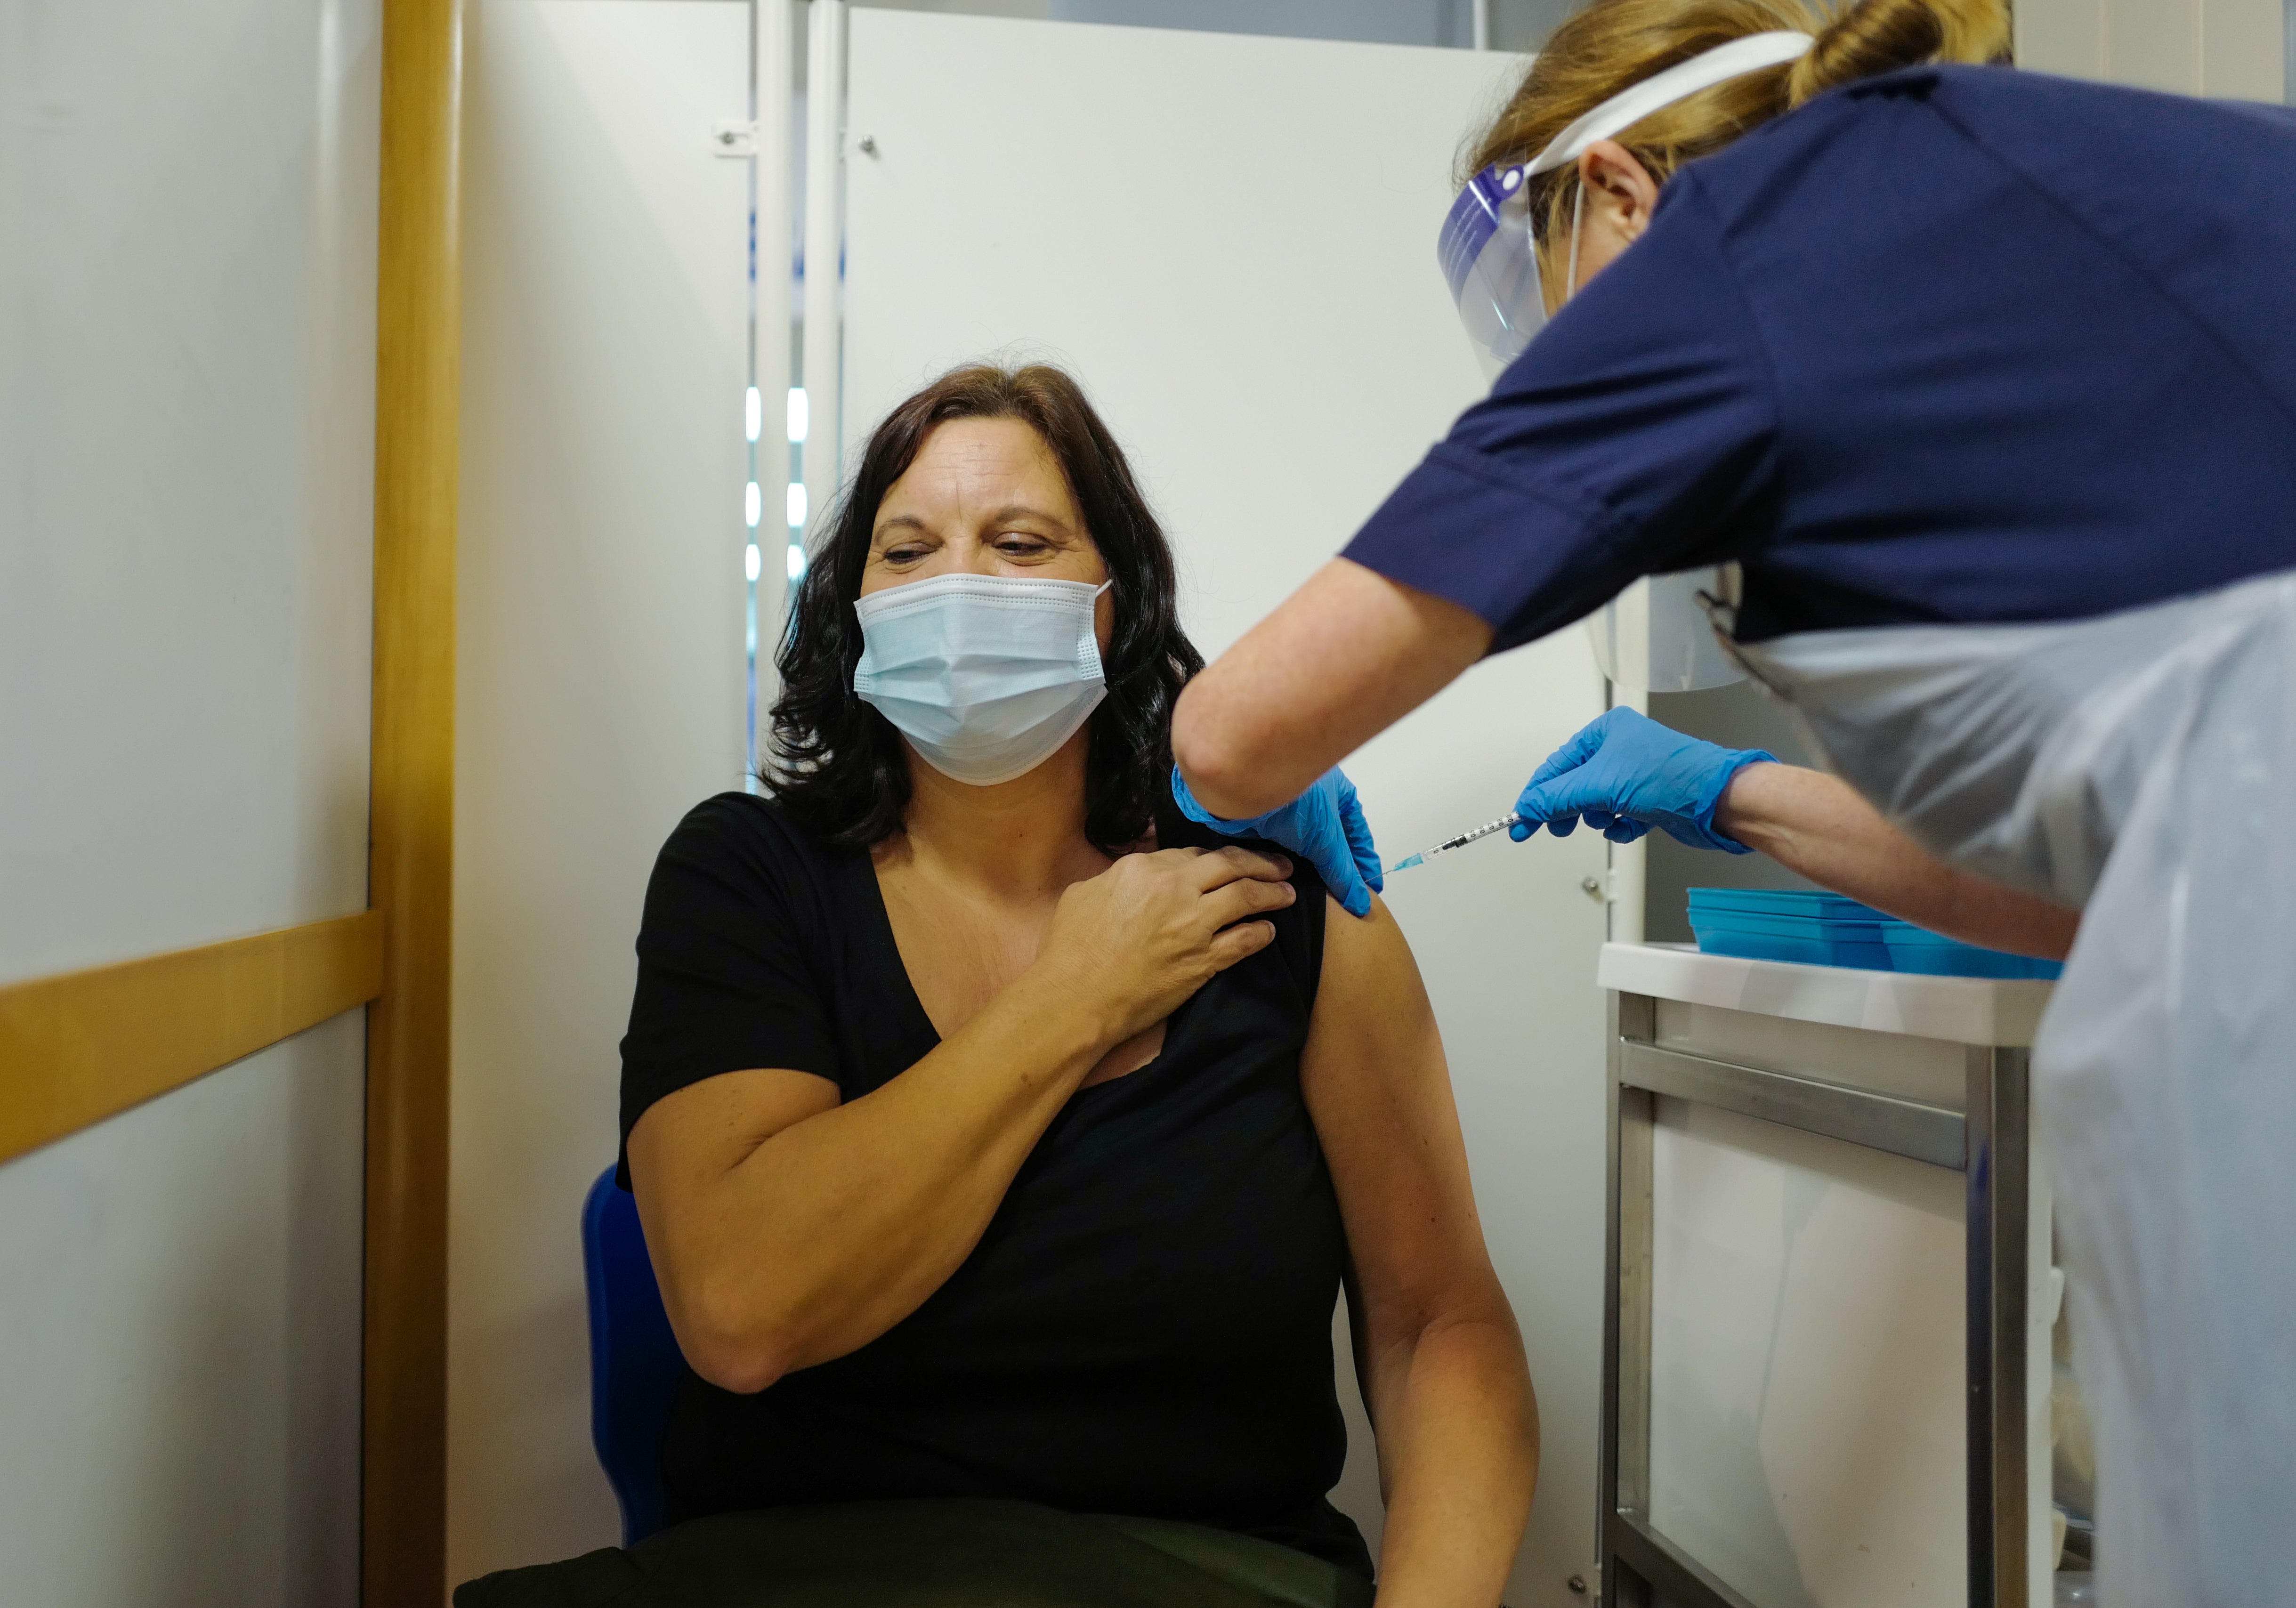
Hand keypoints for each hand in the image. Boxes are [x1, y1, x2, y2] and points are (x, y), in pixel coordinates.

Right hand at [1037, 845, 1297, 1042]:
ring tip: (1288, 892)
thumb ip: (1116, 876)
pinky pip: (1245, 940)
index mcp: (1143, 868)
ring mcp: (1193, 924)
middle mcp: (1174, 888)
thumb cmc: (1070, 949)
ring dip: (1273, 893)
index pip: (1193, 854)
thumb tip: (1132, 874)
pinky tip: (1269, 931)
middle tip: (1281, 865)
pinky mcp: (1204, 960)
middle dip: (1261, 862)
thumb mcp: (1084, 893)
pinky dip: (1262, 933)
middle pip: (1230, 865)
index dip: (1216, 859)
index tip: (1229, 863)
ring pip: (1246, 897)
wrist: (1077, 997)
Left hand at [1171, 764, 1381, 916]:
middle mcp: (1315, 802)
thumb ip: (1342, 871)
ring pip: (1304, 849)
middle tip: (1344, 902)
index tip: (1371, 890)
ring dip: (1309, 871)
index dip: (1364, 862)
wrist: (1243, 784)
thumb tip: (1361, 901)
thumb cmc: (1294, 798)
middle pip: (1331, 843)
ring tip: (1317, 901)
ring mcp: (1289, 812)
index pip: (1358, 835)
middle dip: (1336, 870)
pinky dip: (1285, 867)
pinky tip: (1289, 886)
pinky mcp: (1265, 823)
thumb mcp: (1326, 838)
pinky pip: (1279, 850)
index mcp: (1339, 795)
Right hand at [1509, 707, 1773, 852]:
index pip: (1557, 764)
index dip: (1535, 794)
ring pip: (1596, 801)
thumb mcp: (1599, 785)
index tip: (1520, 820)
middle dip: (1565, 808)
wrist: (1718, 799)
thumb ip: (1557, 798)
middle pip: (1575, 783)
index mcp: (1606, 732)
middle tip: (1553, 829)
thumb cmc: (1670, 777)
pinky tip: (1628, 825)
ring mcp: (1636, 774)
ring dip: (1596, 816)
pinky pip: (1619, 815)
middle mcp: (1620, 748)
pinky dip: (1620, 825)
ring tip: (1605, 819)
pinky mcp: (1650, 798)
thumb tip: (1528, 808)